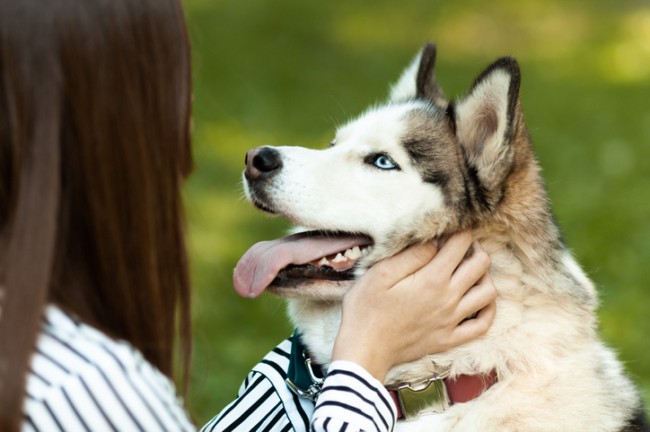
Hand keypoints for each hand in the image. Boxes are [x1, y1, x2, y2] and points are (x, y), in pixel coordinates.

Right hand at [331, 231, 496, 381]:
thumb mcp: (381, 273)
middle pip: (481, 265)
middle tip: (460, 246)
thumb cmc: (366, 308)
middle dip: (475, 248)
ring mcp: (452, 321)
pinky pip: (482, 325)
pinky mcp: (449, 339)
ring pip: (488, 293)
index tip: (449, 229)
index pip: (460, 245)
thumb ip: (412, 255)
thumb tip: (435, 242)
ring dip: (484, 276)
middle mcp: (449, 299)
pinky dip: (488, 310)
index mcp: (432, 279)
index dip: (459, 231)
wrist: (364, 348)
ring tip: (469, 271)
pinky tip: (479, 301)